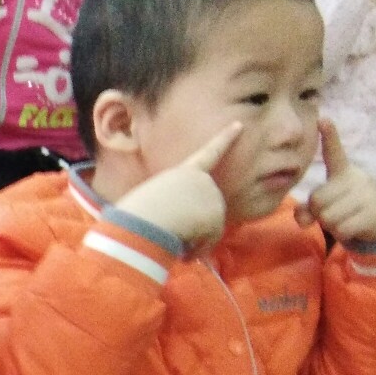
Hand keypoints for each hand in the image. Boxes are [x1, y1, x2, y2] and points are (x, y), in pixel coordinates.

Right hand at [115, 121, 242, 248]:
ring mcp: (212, 196)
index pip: (208, 152)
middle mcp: (203, 181)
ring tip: (170, 236)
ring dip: (191, 240)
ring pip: (207, 229)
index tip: (239, 124)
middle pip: (205, 209)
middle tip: (169, 230)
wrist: (145, 219)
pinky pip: (208, 242)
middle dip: (193, 226)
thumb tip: (187, 243)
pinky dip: (195, 249)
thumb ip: (173, 209)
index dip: (225, 138)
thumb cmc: (136, 214)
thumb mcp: (154, 203)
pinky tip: (182, 247)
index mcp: (183, 172)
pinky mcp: (217, 214)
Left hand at [299, 121, 375, 243]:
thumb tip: (300, 217)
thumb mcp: (327, 205)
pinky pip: (341, 229)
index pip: (335, 152)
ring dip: (330, 225)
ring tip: (345, 218)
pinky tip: (353, 226)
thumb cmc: (347, 207)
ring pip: (327, 217)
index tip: (322, 119)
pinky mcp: (372, 213)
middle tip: (333, 211)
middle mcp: (355, 179)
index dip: (330, 136)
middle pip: (317, 200)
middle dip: (318, 211)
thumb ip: (308, 209)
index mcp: (343, 172)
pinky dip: (342, 233)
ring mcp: (365, 195)